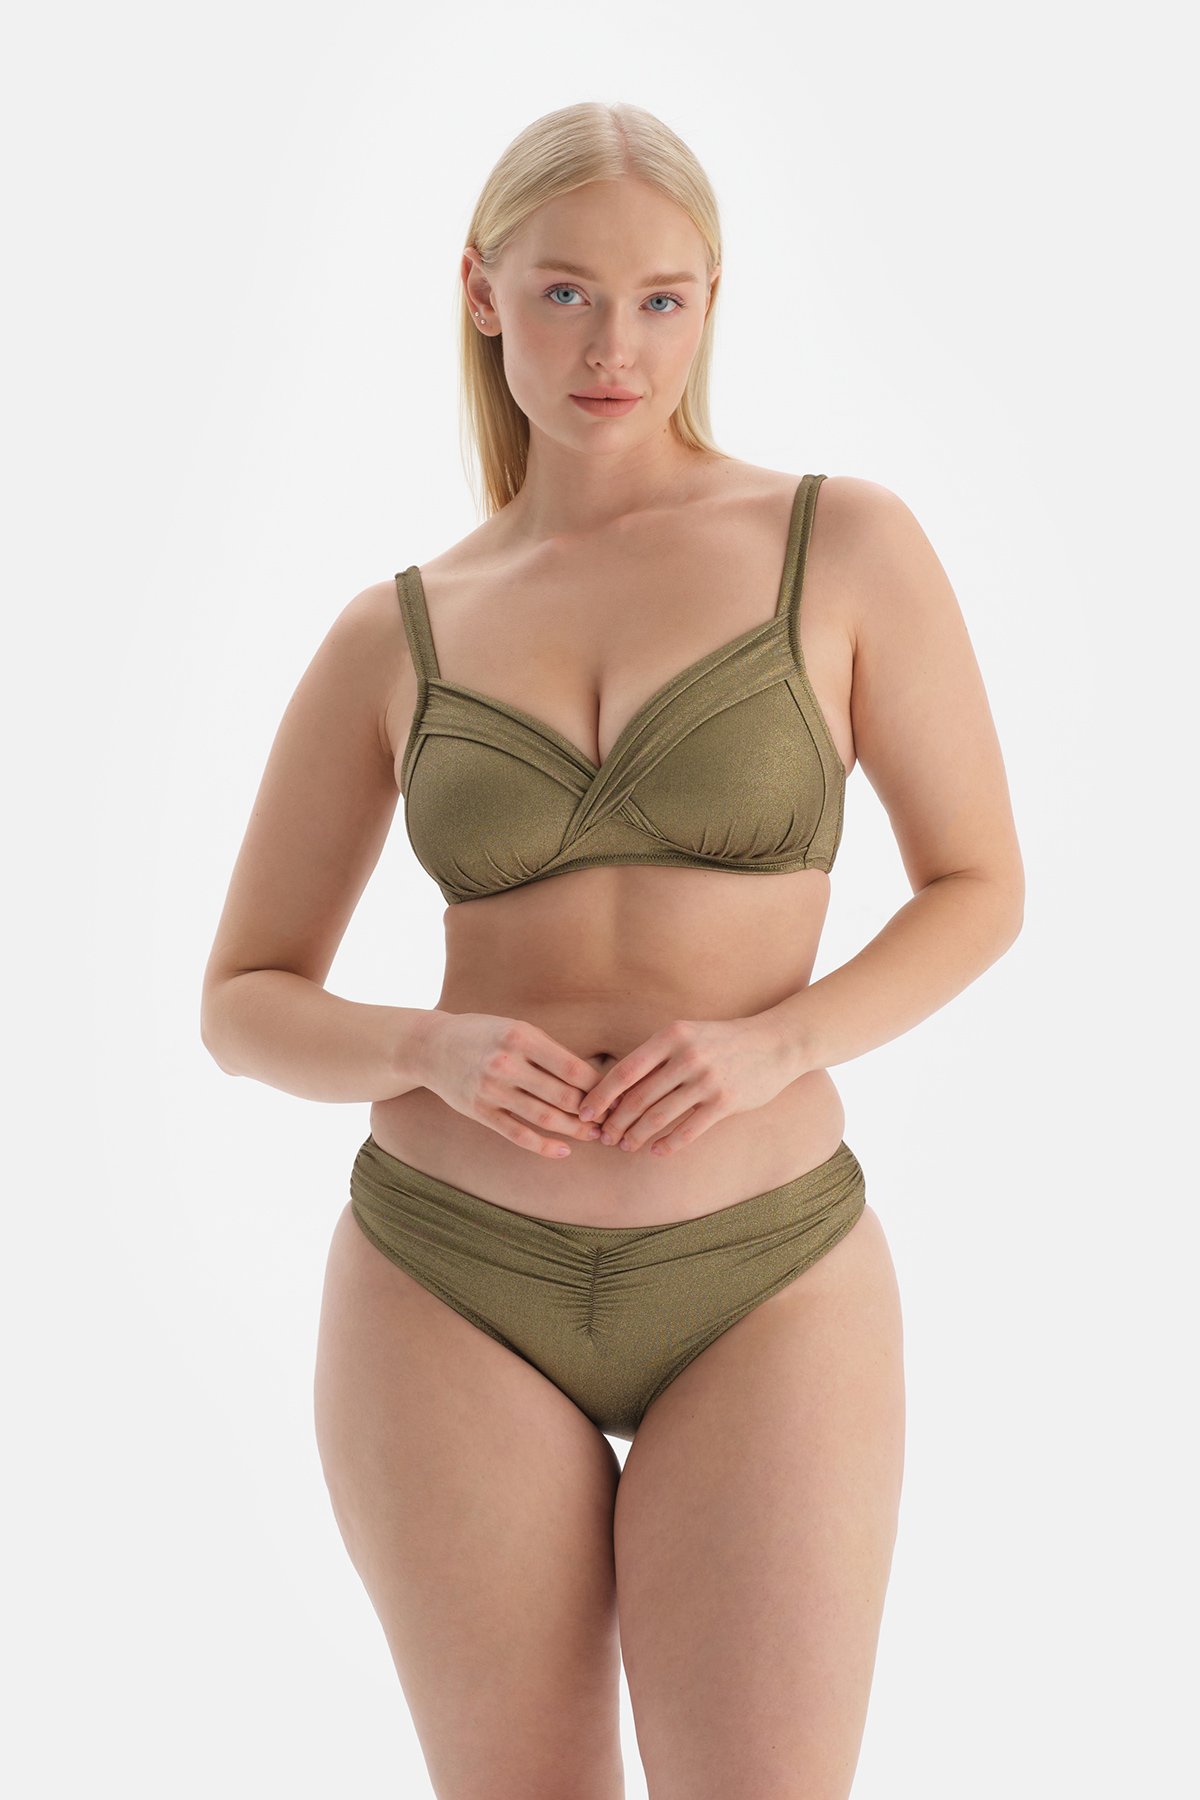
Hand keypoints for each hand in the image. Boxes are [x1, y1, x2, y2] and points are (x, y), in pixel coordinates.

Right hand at [415, 1012, 602, 1157]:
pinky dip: (544, 1146)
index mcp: (521, 1037)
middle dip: (592, 1112)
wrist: (430, 1046)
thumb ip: (548, 1051)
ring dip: (575, 1130)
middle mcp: (506, 1063)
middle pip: (562, 1095)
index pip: (572, 1068)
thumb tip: (592, 1078)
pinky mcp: (480, 1111)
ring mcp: (491, 1090)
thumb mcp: (516, 1028)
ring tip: (595, 1135)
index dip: (598, 1086)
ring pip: (544, 1117)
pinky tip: (564, 1151)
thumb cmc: (483, 1034)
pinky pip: (518, 1134)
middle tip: (612, 1120)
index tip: (615, 1095)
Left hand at [578, 1016, 804, 1156]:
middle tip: (603, 1138)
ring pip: (659, 1117)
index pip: (625, 1071)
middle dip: (615, 1122)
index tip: (584, 1113)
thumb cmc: (722, 1041)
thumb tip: (617, 1089)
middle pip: (638, 1098)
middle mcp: (686, 1056)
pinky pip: (688, 1130)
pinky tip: (656, 1151)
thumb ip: (656, 1057)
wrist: (775, 1043)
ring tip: (625, 1146)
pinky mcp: (725, 1101)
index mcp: (671, 1036)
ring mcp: (707, 1079)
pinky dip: (668, 1145)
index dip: (601, 1096)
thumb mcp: (687, 1035)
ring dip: (636, 1136)